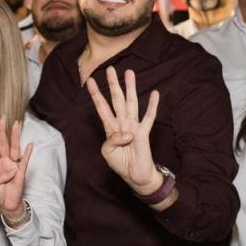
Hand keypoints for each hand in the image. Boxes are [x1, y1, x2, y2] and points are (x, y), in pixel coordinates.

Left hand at [0, 118, 32, 222]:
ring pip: (14, 147)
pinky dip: (28, 152)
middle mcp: (4, 161)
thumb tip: (11, 170)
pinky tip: (30, 144)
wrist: (7, 206)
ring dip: (15, 136)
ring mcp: (13, 165)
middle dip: (1, 130)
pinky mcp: (21, 171)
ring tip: (16, 124)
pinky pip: (25, 160)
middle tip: (2, 118)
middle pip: (2, 142)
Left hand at [87, 67, 160, 193]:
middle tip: (110, 69)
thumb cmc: (120, 164)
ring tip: (130, 73)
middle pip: (116, 99)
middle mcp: (122, 123)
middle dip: (113, 84)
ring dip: (130, 88)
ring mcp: (133, 126)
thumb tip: (127, 133)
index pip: (102, 107)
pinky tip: (155, 93)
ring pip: (131, 103)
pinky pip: (149, 117)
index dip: (96, 94)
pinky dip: (152, 106)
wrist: (135, 175)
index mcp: (110, 127)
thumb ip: (112, 140)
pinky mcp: (144, 133)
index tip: (90, 81)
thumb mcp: (107, 152)